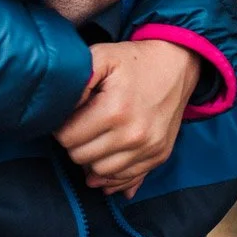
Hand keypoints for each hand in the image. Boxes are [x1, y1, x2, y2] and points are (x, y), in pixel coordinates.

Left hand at [54, 40, 200, 196]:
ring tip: (92, 139)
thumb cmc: (133, 61)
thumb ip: (77, 80)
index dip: (61, 127)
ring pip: (100, 173)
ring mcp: (148, 149)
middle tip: (79, 126)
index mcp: (115, 110)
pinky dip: (112, 174)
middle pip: (81, 157)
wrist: (176, 65)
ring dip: (91, 158)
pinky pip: (126, 179)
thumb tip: (61, 108)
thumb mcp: (101, 56)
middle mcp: (133, 135)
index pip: (68, 138)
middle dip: (74, 143)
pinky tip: (105, 158)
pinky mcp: (159, 156)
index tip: (66, 117)